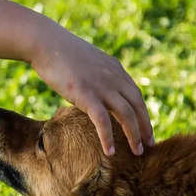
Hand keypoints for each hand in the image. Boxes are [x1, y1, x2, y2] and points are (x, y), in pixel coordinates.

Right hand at [29, 23, 153, 155]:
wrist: (45, 43)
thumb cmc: (59, 53)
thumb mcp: (86, 63)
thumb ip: (97, 76)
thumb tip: (94, 90)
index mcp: (115, 69)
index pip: (136, 95)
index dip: (143, 113)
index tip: (146, 129)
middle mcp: (113, 77)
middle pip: (137, 106)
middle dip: (145, 127)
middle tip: (150, 145)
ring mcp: (101, 86)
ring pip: (126, 115)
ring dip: (134, 135)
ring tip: (137, 153)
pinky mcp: (86, 94)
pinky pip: (103, 121)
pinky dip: (108, 138)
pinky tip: (110, 152)